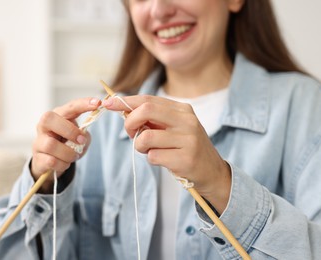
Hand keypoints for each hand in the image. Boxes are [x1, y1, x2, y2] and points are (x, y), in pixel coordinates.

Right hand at [31, 97, 100, 192]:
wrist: (51, 163)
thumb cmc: (67, 145)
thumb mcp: (80, 138)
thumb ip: (84, 135)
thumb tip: (82, 137)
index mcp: (58, 116)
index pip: (70, 107)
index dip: (83, 104)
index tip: (98, 103)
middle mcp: (45, 125)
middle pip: (50, 119)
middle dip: (70, 131)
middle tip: (81, 141)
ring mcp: (38, 141)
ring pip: (51, 145)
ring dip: (68, 153)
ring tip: (73, 156)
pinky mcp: (37, 157)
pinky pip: (51, 161)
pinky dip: (63, 164)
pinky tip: (64, 163)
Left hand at [103, 95, 230, 212]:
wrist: (212, 171)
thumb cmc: (186, 147)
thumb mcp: (174, 127)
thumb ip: (154, 118)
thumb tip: (123, 109)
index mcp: (183, 110)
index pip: (148, 100)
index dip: (125, 101)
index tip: (108, 103)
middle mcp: (187, 121)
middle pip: (145, 111)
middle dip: (129, 122)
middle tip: (130, 133)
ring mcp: (188, 140)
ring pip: (145, 137)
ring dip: (140, 146)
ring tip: (150, 150)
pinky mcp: (185, 159)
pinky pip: (153, 156)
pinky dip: (151, 159)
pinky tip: (164, 160)